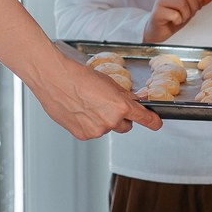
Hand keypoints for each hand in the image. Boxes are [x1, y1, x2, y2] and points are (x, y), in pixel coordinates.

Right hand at [37, 55, 161, 140]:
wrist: (55, 79)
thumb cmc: (79, 77)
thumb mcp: (109, 83)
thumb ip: (123, 96)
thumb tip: (133, 101)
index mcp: (120, 106)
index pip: (143, 118)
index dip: (152, 121)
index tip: (156, 124)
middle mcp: (110, 121)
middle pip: (125, 126)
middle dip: (121, 118)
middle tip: (107, 106)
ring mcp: (96, 130)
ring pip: (107, 129)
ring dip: (103, 121)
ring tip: (88, 104)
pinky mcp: (82, 134)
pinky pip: (92, 132)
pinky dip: (89, 124)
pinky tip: (79, 111)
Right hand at [145, 0, 211, 44]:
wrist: (157, 31)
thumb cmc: (171, 19)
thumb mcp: (189, 9)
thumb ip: (199, 2)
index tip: (196, 8)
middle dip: (193, 7)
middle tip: (189, 15)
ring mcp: (160, 2)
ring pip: (182, 3)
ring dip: (186, 15)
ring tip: (181, 18)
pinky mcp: (157, 12)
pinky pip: (175, 14)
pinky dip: (179, 21)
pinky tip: (174, 22)